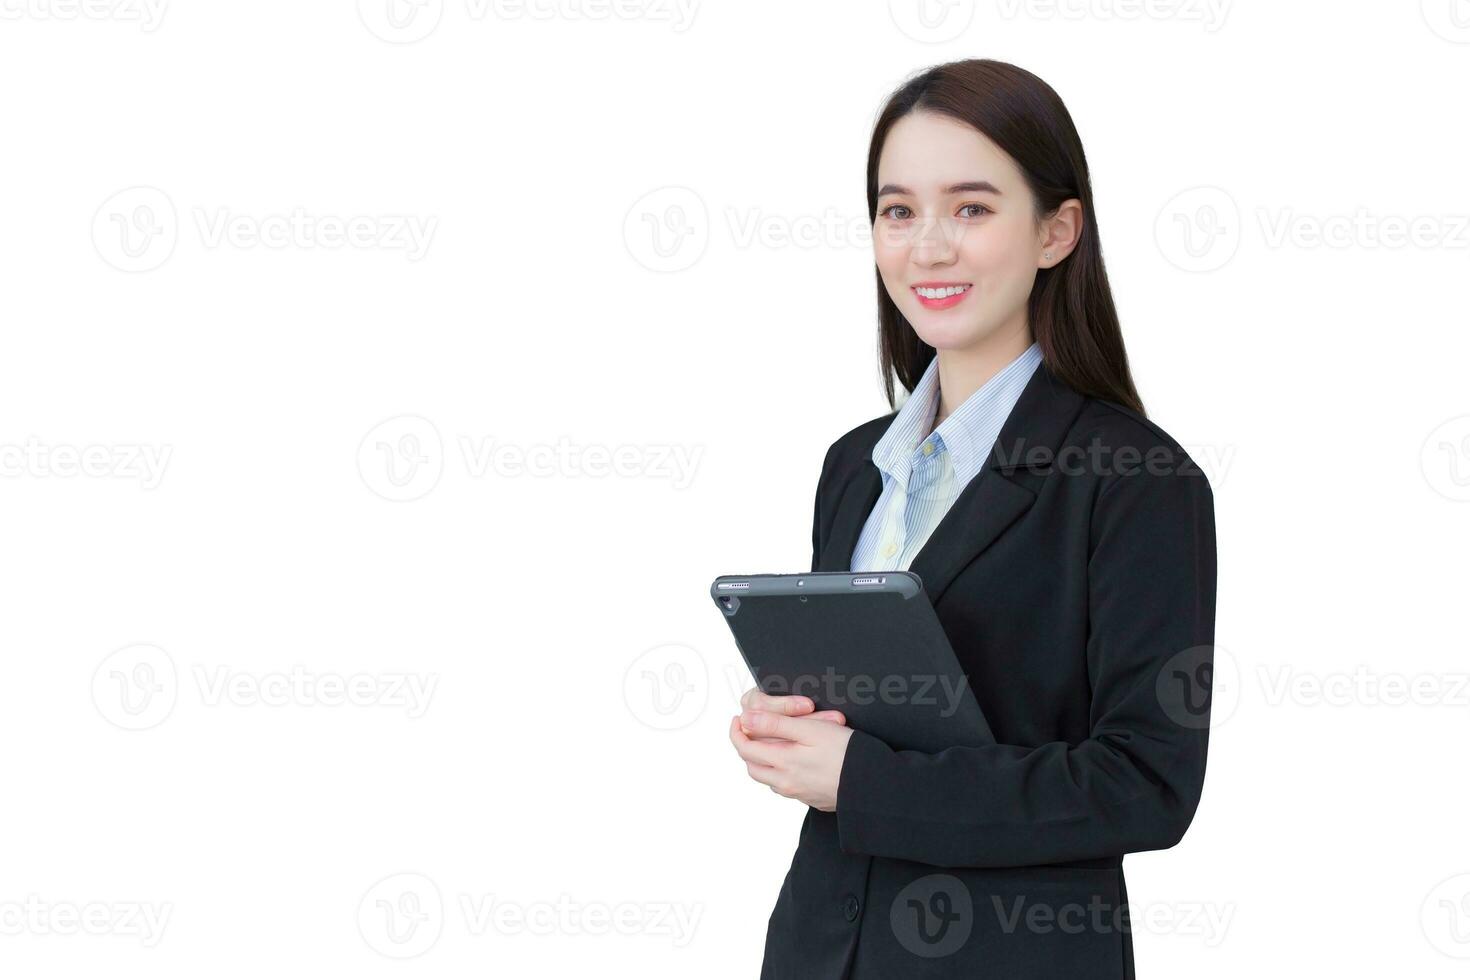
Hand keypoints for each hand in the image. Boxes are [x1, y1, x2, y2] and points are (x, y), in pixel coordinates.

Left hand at [729, 695, 854, 811]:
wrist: (874, 785)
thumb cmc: (845, 753)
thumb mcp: (810, 729)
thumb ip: (776, 724)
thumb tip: (747, 720)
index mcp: (782, 763)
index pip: (745, 749)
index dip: (737, 732)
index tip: (738, 718)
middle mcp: (786, 782)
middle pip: (753, 766)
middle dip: (747, 747)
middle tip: (751, 730)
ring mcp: (799, 793)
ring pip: (769, 778)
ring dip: (763, 760)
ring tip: (771, 742)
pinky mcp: (812, 798)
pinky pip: (786, 786)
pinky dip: (781, 771)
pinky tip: (794, 760)